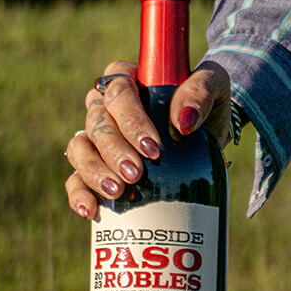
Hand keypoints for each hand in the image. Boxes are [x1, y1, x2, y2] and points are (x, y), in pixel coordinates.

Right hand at [65, 59, 230, 218]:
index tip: (152, 148)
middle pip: (96, 122)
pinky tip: (90, 210)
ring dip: (94, 171)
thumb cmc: (206, 103)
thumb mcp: (214, 86)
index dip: (130, 120)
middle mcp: (107, 107)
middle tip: (135, 174)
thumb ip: (201, 91)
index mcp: (129, 81)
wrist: (208, 135)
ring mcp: (99, 139)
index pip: (118, 92)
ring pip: (80, 148)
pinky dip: (79, 193)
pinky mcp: (98, 167)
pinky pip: (76, 179)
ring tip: (116, 192)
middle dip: (113, 151)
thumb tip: (183, 120)